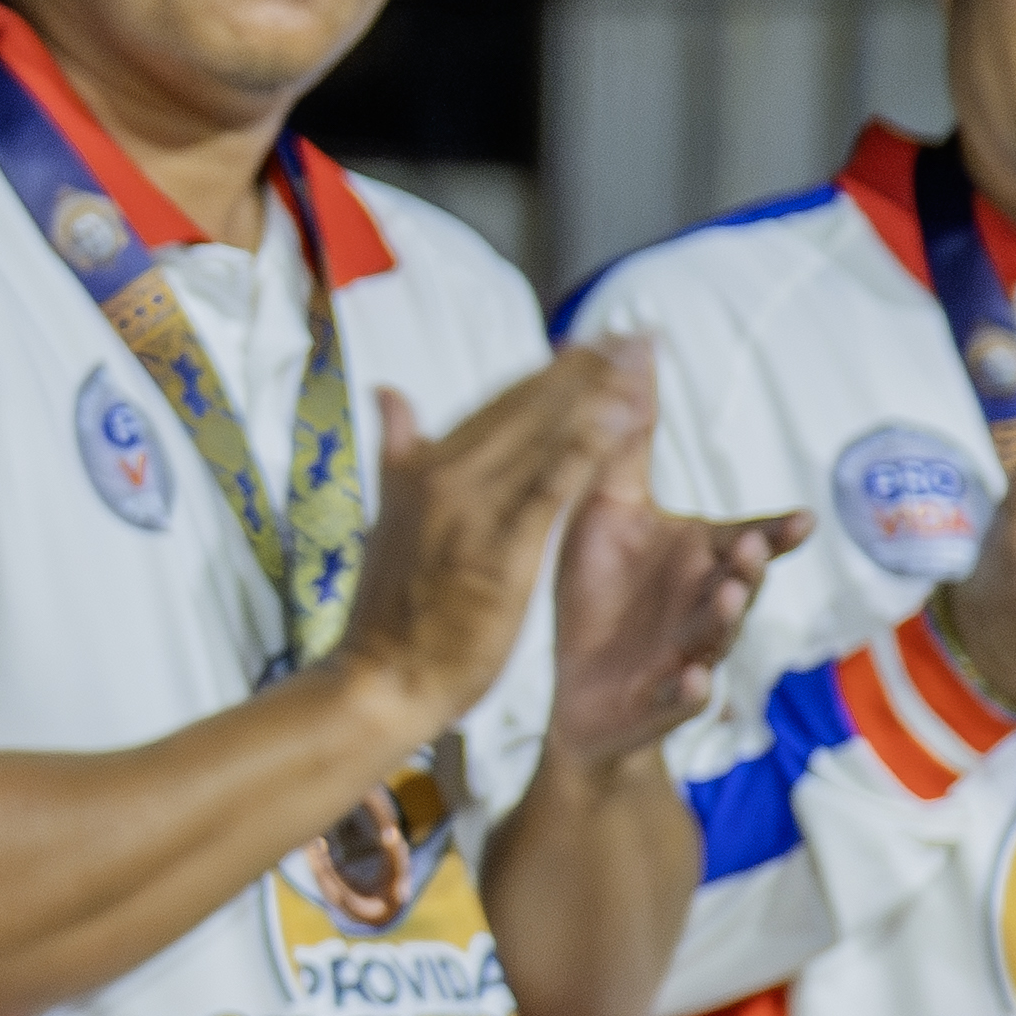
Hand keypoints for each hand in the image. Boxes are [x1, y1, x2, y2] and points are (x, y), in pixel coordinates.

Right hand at [335, 345, 646, 739]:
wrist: (377, 680)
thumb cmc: (390, 614)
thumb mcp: (390, 519)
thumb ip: (399, 453)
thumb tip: (388, 392)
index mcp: (422, 470)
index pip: (497, 406)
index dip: (550, 372)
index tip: (594, 343)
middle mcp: (443, 476)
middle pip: (525, 408)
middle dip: (583, 369)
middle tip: (633, 334)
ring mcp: (469, 510)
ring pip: (541, 435)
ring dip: (594, 392)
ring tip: (638, 358)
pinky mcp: (498, 548)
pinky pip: (550, 486)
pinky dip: (586, 447)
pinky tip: (623, 419)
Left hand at [541, 416, 804, 767]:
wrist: (577, 692)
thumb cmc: (600, 593)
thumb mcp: (607, 508)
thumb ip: (628, 442)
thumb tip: (636, 352)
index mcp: (701, 560)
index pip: (751, 540)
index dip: (776, 532)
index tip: (802, 518)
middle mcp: (705, 605)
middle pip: (740, 584)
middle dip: (749, 567)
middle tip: (751, 546)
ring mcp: (687, 656)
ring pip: (716, 638)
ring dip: (724, 620)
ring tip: (728, 597)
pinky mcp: (658, 702)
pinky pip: (679, 699)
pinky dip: (687, 691)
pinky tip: (691, 681)